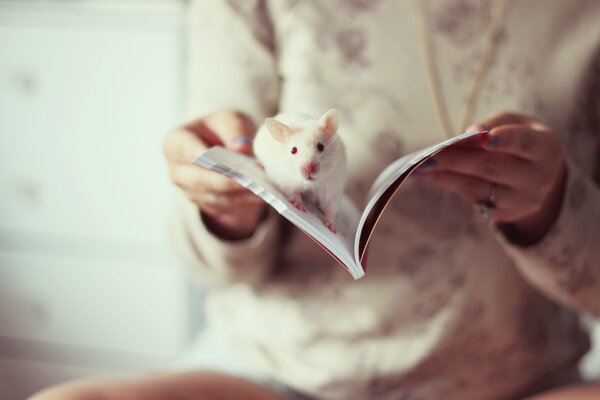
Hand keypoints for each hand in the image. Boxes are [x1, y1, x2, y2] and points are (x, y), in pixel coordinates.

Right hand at [163, 110, 266, 239]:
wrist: (223, 147)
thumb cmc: (221, 129)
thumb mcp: (229, 119)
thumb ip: (235, 130)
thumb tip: (241, 149)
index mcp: (175, 143)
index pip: (187, 151)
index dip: (205, 157)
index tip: (224, 161)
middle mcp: (177, 171)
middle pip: (202, 180)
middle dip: (228, 181)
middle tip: (252, 178)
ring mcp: (189, 191)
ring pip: (215, 197)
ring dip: (239, 194)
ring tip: (262, 188)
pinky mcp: (206, 204)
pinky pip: (225, 206)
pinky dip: (244, 200)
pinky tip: (262, 194)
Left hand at [416, 112, 566, 244]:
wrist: (537, 172)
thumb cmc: (519, 139)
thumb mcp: (513, 122)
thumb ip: (493, 124)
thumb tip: (470, 135)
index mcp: (546, 148)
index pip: (526, 143)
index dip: (506, 140)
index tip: (485, 139)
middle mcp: (540, 178)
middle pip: (491, 167)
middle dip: (455, 160)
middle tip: (427, 156)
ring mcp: (523, 200)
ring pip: (477, 186)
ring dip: (444, 175)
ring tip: (419, 167)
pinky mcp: (506, 213)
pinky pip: (473, 197)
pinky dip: (449, 184)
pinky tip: (430, 175)